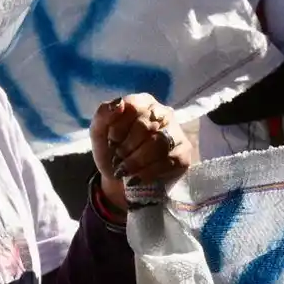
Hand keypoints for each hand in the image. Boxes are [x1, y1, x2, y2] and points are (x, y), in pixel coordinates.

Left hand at [90, 94, 193, 211]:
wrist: (123, 180)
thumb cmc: (112, 151)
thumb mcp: (99, 134)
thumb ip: (102, 115)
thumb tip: (119, 103)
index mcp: (143, 102)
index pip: (132, 106)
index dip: (118, 128)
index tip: (111, 141)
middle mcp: (163, 112)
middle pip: (146, 126)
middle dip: (127, 147)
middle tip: (118, 158)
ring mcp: (177, 132)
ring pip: (159, 143)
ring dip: (136, 161)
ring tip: (124, 170)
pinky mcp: (184, 153)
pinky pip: (168, 161)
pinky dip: (147, 172)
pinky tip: (136, 178)